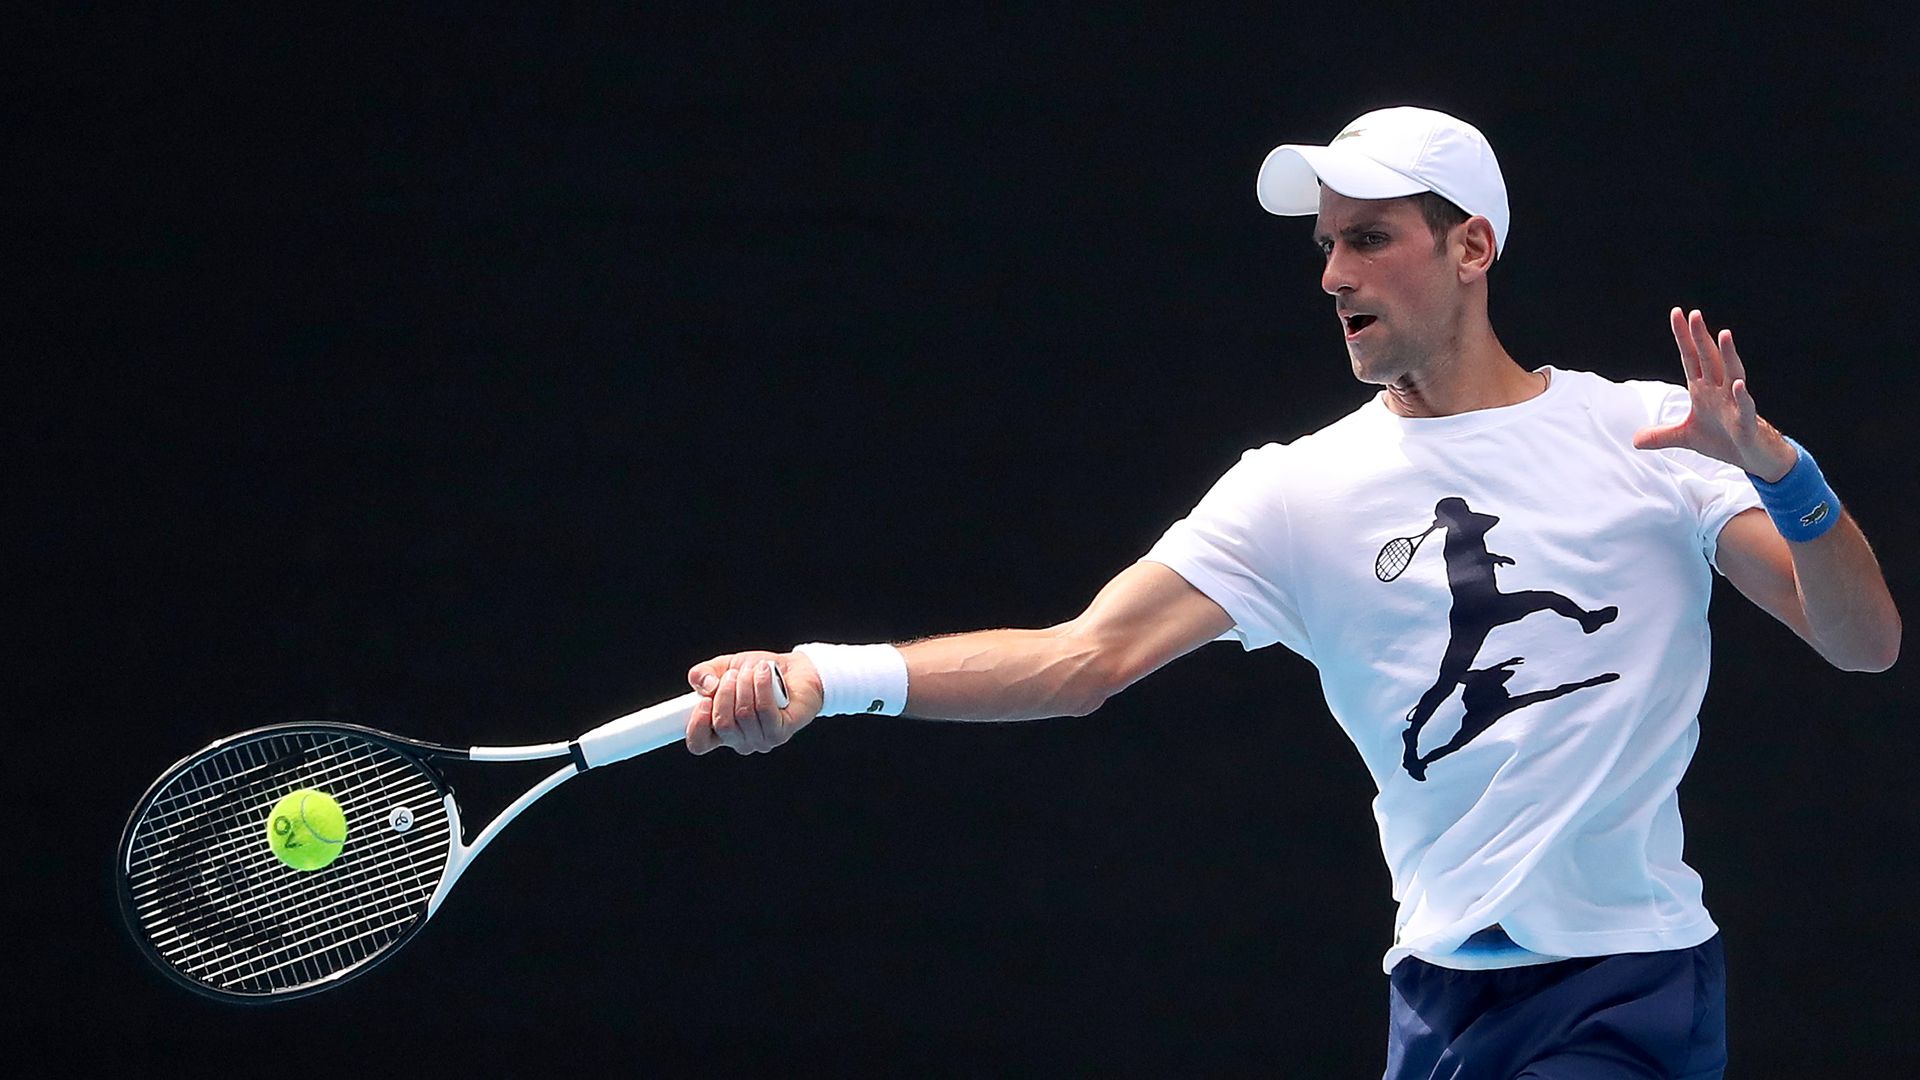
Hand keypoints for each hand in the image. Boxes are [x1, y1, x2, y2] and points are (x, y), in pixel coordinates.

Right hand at [684, 650, 822, 754]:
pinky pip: (764, 710)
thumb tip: (706, 686)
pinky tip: (764, 672)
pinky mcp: (780, 732)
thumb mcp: (725, 667)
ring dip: (746, 684)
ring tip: (753, 670)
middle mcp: (739, 740)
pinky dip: (761, 686)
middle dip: (726, 692)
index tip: (703, 701)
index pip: (698, 743)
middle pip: (723, 724)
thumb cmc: (759, 673)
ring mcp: (761, 740)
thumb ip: (703, 674)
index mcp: (720, 730)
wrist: (796, 670)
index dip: (696, 725)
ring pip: (744, 714)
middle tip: (734, 675)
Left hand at [1632, 308, 1795, 480]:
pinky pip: (1745, 407)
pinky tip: (1738, 385)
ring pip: (1733, 374)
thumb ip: (1662, 435)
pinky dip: (1742, 396)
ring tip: (1724, 334)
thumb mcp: (1686, 437)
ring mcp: (1734, 404)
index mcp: (1704, 389)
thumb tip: (1635, 440)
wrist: (1752, 458)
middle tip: (1694, 314)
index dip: (1684, 337)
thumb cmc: (1724, 440)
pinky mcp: (1746, 423)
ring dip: (1728, 355)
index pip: (1691, 358)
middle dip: (1701, 337)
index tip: (1677, 313)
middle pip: (1709, 359)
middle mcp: (1720, 391)